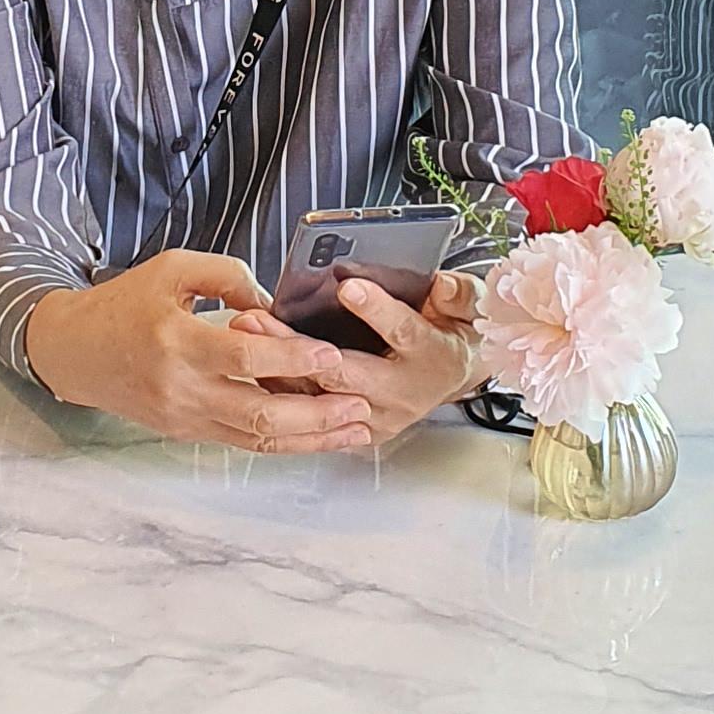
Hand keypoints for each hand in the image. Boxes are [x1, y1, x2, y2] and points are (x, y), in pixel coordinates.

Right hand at [24, 251, 378, 452]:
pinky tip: (315, 437)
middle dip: (317, 415)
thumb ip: (227, 276)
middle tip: (362, 405)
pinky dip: (283, 442)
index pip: (245, 358)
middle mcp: (182, 388)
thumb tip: (274, 303)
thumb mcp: (171, 269)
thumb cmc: (123, 304)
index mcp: (177, 342)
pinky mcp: (186, 432)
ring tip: (355, 430)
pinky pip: (243, 442)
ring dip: (310, 438)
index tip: (332, 355)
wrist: (74, 350)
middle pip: (260, 413)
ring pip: (257, 438)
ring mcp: (184, 417)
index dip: (292, 358)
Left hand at [226, 268, 481, 450]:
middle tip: (260, 319)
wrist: (452, 374)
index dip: (377, 312)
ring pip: (316, 397)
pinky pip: (309, 413)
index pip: (403, 333)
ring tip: (245, 332)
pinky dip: (279, 389)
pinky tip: (251, 362)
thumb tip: (440, 283)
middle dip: (297, 347)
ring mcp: (373, 417)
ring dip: (276, 367)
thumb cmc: (450, 332)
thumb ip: (459, 294)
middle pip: (343, 373)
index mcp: (430, 357)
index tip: (349, 289)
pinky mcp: (353, 429)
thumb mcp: (469, 306)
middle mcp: (400, 394)